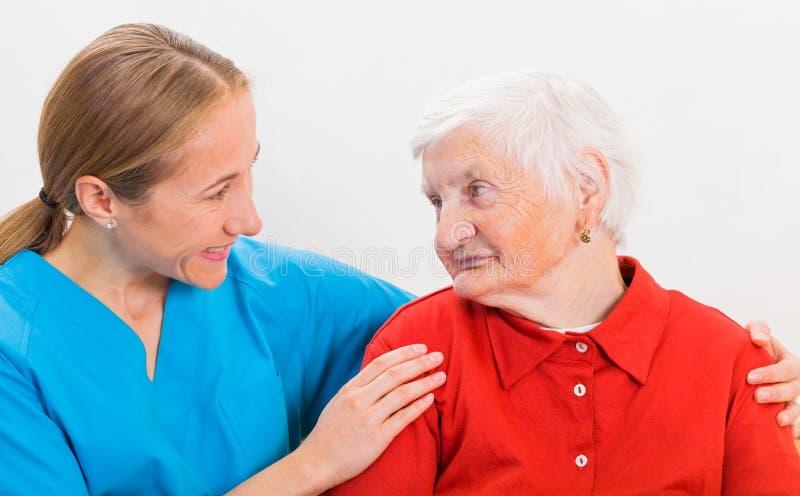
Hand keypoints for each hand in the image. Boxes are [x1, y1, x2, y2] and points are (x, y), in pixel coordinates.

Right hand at [295, 344, 445, 490]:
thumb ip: (360, 388)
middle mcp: (359, 399)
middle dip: (420, 363)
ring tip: (442, 376)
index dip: (404, 353)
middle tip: (439, 356)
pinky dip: (419, 406)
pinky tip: (430, 398)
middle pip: (395, 374)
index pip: (381, 363)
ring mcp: (368, 418)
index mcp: (350, 388)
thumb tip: (382, 375)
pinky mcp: (377, 438)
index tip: (421, 348)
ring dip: (425, 383)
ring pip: (402, 393)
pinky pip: (403, 418)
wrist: (317, 462)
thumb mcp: (339, 402)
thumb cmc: (330, 432)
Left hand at [745, 320, 799, 436]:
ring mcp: (790, 397)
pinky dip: (794, 428)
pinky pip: (794, 421)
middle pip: (792, 389)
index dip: (771, 373)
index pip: (786, 368)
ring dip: (788, 414)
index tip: (749, 377)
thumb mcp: (756, 331)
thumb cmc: (751, 344)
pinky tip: (789, 434)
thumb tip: (759, 340)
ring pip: (795, 406)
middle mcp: (793, 381)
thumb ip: (758, 330)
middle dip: (776, 393)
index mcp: (789, 362)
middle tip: (757, 396)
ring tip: (777, 420)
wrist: (744, 361)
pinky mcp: (783, 409)